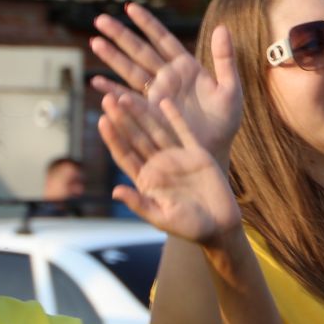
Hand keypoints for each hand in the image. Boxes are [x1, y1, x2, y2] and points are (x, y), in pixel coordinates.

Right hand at [91, 4, 241, 163]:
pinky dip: (112, 91)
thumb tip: (222, 27)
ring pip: (130, 70)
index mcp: (186, 67)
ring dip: (112, 57)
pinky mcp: (149, 113)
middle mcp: (167, 78)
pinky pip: (127, 99)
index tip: (130, 8)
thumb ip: (226, 59)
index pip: (163, 40)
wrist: (216, 150)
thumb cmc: (226, 121)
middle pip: (140, 51)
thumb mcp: (230, 89)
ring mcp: (156, 95)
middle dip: (120, 35)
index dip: (147, 24)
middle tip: (100, 20)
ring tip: (94, 42)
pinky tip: (97, 83)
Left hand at [99, 92, 239, 245]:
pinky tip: (163, 101)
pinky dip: (174, 117)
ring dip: (142, 114)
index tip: (102, 122)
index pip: (125, 155)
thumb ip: (140, 204)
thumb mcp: (161, 218)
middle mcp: (159, 165)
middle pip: (136, 138)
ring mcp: (177, 158)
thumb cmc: (189, 227)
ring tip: (126, 96)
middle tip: (108, 100)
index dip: (113, 139)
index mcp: (146, 180)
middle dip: (122, 120)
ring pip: (155, 131)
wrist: (220, 226)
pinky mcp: (197, 154)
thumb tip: (115, 192)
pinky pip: (184, 131)